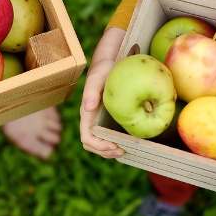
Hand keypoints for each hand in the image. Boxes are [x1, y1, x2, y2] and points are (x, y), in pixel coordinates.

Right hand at [80, 28, 125, 157]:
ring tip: (124, 150)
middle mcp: (91, 120)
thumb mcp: (98, 78)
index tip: (114, 146)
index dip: (99, 146)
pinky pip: (110, 135)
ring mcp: (100, 121)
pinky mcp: (109, 119)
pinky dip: (117, 142)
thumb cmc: (104, 69)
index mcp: (86, 114)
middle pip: (93, 145)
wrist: (112, 63)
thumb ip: (91, 91)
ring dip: (111, 151)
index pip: (87, 138)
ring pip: (101, 143)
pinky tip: (128, 141)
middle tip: (122, 151)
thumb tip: (87, 108)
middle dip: (106, 152)